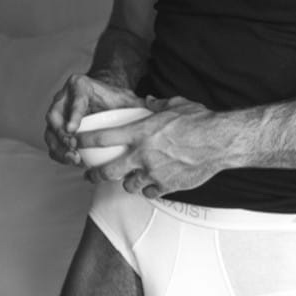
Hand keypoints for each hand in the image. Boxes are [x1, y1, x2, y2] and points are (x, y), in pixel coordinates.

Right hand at [44, 73, 143, 165]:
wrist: (104, 99)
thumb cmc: (114, 99)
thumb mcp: (125, 99)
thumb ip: (138, 103)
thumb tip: (154, 108)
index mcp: (80, 85)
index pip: (75, 98)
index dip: (73, 114)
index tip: (73, 130)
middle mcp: (64, 96)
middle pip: (55, 115)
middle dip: (61, 134)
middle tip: (73, 148)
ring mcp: (58, 112)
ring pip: (50, 130)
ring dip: (58, 147)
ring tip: (73, 159)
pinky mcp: (56, 127)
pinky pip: (52, 141)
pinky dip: (59, 152)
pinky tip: (71, 161)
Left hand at [78, 95, 229, 196]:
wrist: (219, 142)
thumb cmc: (199, 121)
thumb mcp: (176, 105)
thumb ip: (158, 106)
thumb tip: (150, 102)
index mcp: (141, 132)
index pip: (103, 138)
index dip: (85, 140)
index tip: (76, 141)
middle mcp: (142, 155)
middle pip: (107, 171)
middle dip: (95, 174)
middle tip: (90, 175)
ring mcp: (154, 173)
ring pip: (128, 185)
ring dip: (127, 182)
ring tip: (130, 178)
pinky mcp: (167, 186)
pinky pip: (150, 192)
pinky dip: (149, 189)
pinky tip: (153, 184)